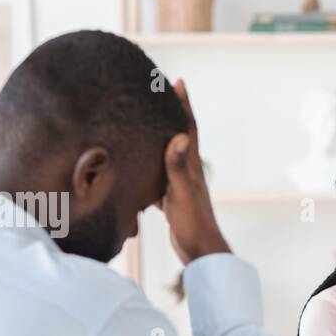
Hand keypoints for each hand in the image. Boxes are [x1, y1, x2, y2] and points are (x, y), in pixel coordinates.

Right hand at [159, 79, 229, 264]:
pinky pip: (157, 178)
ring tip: (141, 127)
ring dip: (156, 141)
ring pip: (166, 157)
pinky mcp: (172, 200)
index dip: (183, 105)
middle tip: (157, 96)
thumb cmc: (194, 225)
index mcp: (192, 167)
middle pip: (177, 137)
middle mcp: (187, 173)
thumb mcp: (182, 194)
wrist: (201, 253)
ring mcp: (180, 186)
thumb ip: (179, 167)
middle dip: (169, 116)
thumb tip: (181, 136)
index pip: (188, 129)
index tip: (177, 82)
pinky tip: (134, 169)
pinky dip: (147, 170)